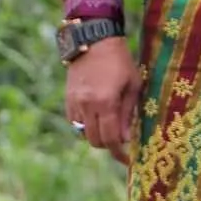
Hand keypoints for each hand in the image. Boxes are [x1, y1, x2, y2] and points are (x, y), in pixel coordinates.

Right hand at [64, 37, 138, 164]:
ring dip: (96, 135)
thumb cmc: (120, 61)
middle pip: (95, 141)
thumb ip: (129, 113)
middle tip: (120, 139)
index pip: (111, 139)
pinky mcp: (68, 98)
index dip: (119, 154)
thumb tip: (127, 138)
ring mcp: (74, 102)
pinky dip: (86, 125)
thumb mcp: (133, 85)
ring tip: (108, 125)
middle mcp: (87, 105)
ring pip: (83, 133)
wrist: (94, 40)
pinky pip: (75, 122)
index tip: (127, 160)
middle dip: (109, 145)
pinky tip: (96, 116)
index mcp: (105, 102)